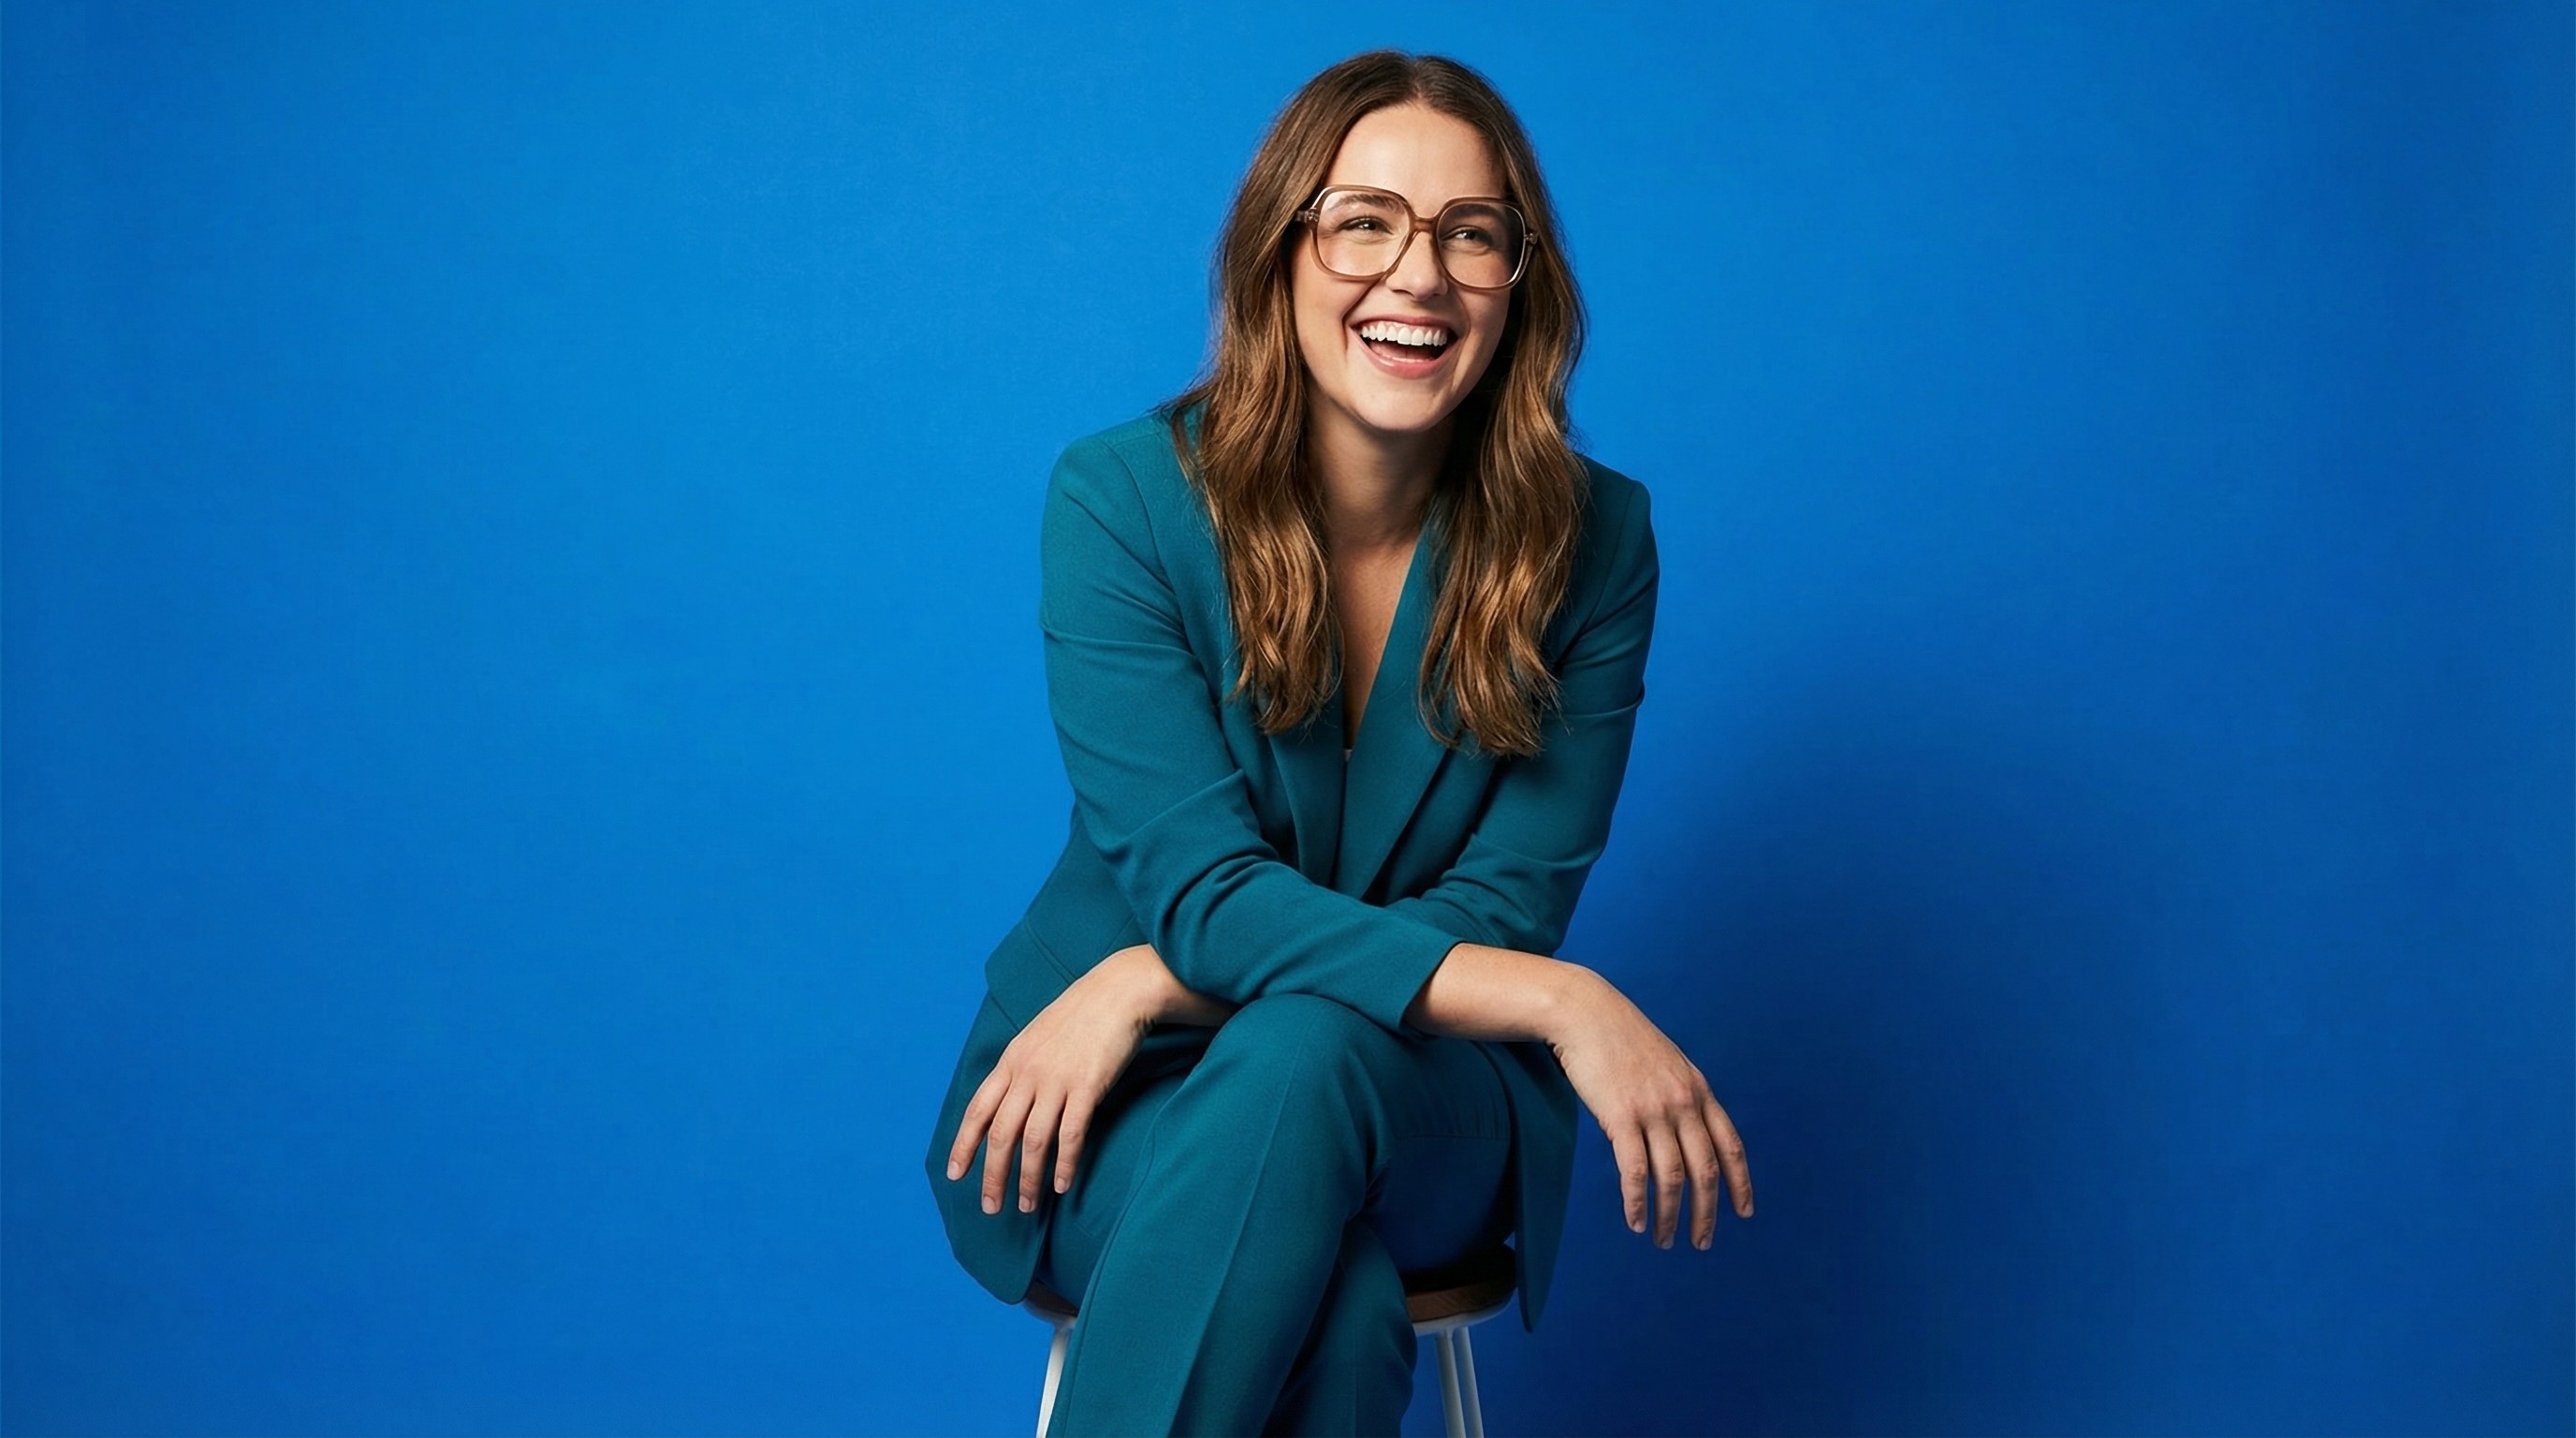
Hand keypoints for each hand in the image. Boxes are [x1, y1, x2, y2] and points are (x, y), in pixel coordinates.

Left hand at [942, 945, 1181, 1215]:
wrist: (1117, 992)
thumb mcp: (1037, 1037)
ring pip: (1033, 1141)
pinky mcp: (1088, 1087)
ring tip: (1027, 1205)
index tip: (955, 1175)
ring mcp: (1057, 1080)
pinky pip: (1071, 1135)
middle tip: (991, 1207)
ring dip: (1028, 1179)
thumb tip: (1011, 1103)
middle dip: (993, 1175)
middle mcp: (1027, 1073)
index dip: (964, 1145)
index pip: (977, 1110)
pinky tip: (1064, 1185)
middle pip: (1001, 1134)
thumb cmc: (1080, 1015)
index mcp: (1011, 1061)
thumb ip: (1021, 1068)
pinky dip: (1065, 1164)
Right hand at [1546, 967, 1753, 1249]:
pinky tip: (1635, 1221)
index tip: (1744, 1213)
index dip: (1740, 1183)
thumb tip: (1687, 1131)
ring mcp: (1653, 1110)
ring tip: (1665, 1240)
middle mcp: (1683, 1103)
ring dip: (1670, 1215)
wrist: (1585, 1012)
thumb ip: (1682, 1095)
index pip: (1730, 1146)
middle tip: (1701, 1242)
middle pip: (1705, 1170)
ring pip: (1671, 1177)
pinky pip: (1634, 1171)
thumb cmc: (1621, 1038)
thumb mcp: (1667, 1063)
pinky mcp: (1621, 1116)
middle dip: (1707, 1213)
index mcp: (1698, 1090)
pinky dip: (1637, 1202)